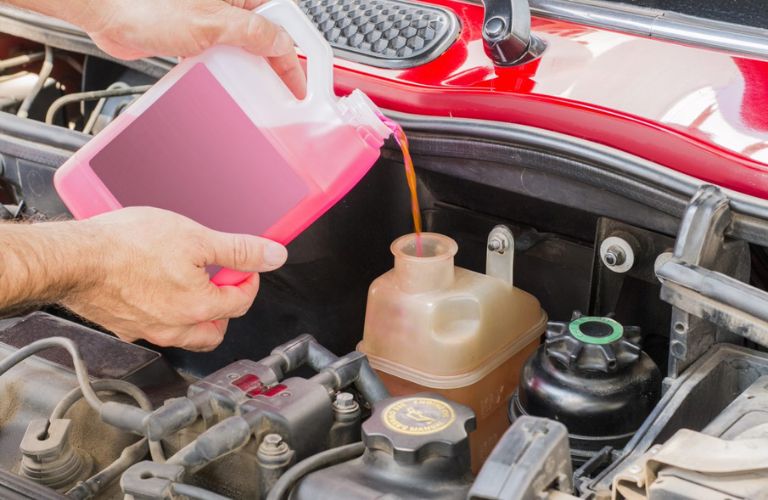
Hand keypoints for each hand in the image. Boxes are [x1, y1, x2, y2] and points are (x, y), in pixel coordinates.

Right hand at [62, 207, 287, 350]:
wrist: (75, 258)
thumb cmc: (128, 247)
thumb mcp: (197, 238)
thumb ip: (239, 250)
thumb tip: (272, 255)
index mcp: (200, 308)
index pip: (242, 301)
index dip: (248, 278)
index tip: (243, 265)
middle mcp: (175, 328)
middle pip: (217, 329)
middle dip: (227, 307)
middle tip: (221, 280)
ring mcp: (148, 330)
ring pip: (187, 334)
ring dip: (199, 315)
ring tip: (193, 285)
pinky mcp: (125, 326)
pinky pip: (156, 328)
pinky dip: (167, 314)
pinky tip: (160, 288)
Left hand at [78, 0, 305, 97]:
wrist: (107, 10)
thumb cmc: (148, 4)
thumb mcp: (212, 23)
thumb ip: (253, 33)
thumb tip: (282, 44)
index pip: (280, 26)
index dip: (293, 57)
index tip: (297, 85)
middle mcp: (227, 5)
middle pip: (265, 39)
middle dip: (273, 66)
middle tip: (280, 92)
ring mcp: (210, 21)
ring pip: (242, 51)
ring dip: (247, 72)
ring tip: (251, 91)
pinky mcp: (193, 36)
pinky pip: (219, 57)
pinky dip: (223, 73)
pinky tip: (221, 83)